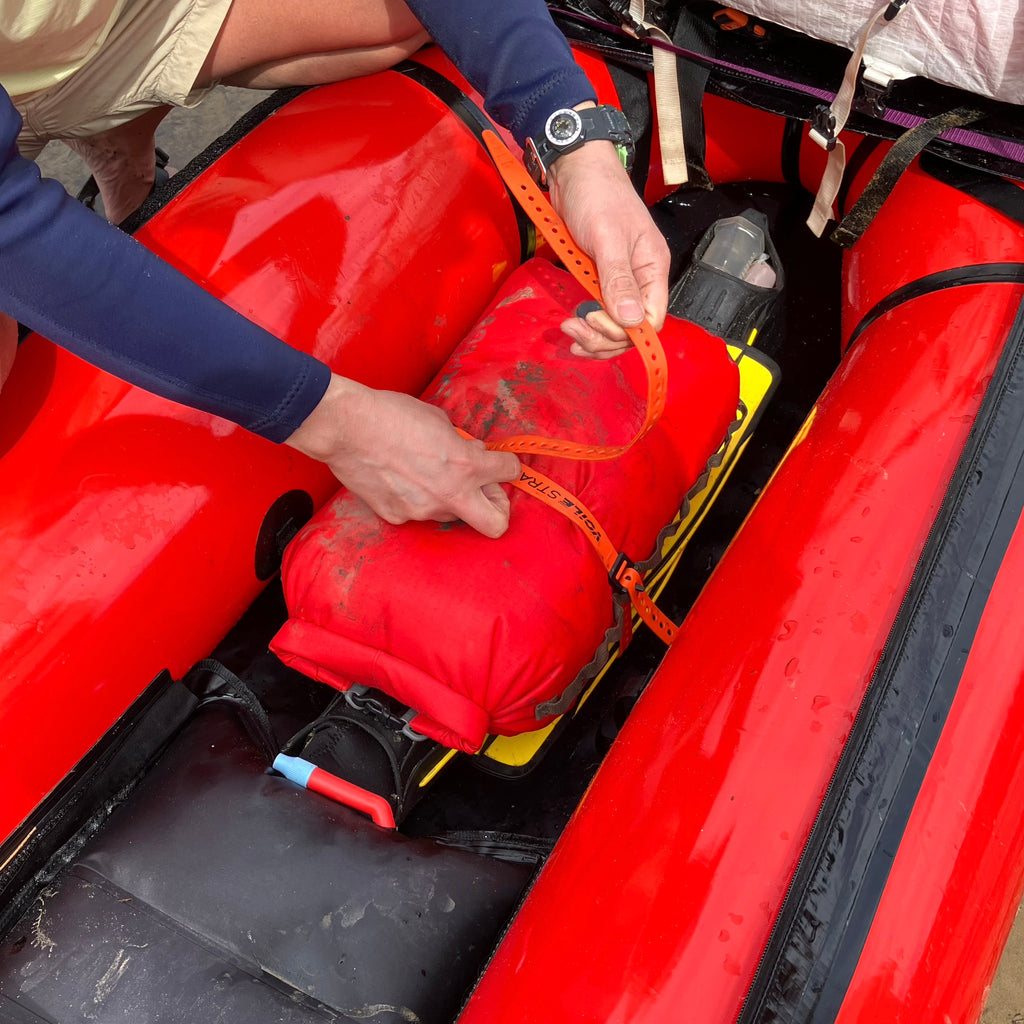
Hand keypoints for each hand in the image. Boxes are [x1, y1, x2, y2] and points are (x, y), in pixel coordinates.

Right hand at [285, 375, 520, 537]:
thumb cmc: (392, 414)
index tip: (497, 463)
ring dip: (449, 498)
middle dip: (497, 508)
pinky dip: (415, 499)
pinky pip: (417, 513)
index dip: (506, 465)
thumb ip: (461, 442)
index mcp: (467, 466)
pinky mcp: (397, 517)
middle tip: (483, 491)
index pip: (510, 472)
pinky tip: (399, 479)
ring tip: (426, 474)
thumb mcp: (439, 420)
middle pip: (497, 524)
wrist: (346, 427)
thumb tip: (471, 451)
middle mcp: (450, 494)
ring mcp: (422, 511)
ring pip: (452, 514)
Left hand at [547, 132, 669, 359]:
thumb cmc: (596, 195)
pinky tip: (572, 327)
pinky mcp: (599, 279)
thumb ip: (618, 279)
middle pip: (632, 328)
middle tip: (574, 327)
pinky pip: (600, 313)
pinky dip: (587, 325)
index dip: (626, 331)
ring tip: (569, 329)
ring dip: (594, 336)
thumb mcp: (608, 237)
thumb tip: (631, 322)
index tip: (596, 321)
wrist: (574, 169)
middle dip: (605, 337)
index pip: (652, 319)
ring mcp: (620, 281)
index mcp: (652, 269)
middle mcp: (640, 280)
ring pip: (615, 326)